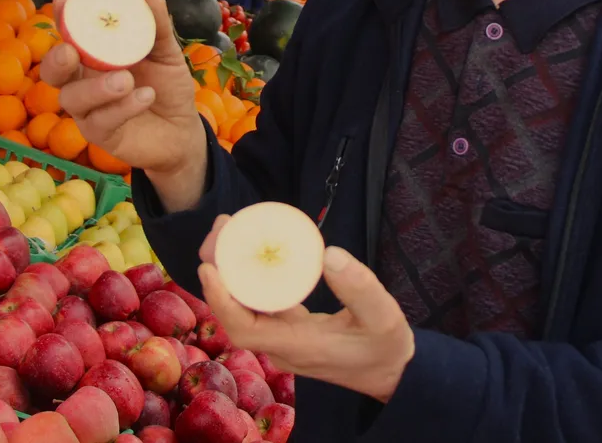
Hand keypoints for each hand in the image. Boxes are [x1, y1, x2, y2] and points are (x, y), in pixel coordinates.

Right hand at [40, 0, 205, 179]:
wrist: (183, 130)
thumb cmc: (167, 87)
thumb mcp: (167, 55)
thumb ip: (158, 29)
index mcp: (94, 57)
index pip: (72, 35)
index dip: (64, 17)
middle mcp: (84, 81)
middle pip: (54, 72)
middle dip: (56, 60)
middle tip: (70, 52)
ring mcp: (89, 110)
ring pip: (72, 99)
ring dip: (96, 88)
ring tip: (125, 80)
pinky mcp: (101, 135)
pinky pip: (101, 121)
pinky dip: (122, 107)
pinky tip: (145, 96)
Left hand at [197, 215, 415, 403]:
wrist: (392, 373)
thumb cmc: (387, 347)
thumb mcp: (384, 316)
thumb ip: (360, 287)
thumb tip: (328, 253)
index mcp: (298, 346)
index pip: (244, 329)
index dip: (221, 300)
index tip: (210, 268)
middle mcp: (281, 345)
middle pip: (235, 312)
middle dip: (220, 271)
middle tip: (222, 228)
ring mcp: (283, 339)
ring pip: (244, 306)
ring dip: (232, 271)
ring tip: (231, 231)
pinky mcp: (288, 330)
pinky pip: (259, 303)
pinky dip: (250, 277)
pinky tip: (254, 251)